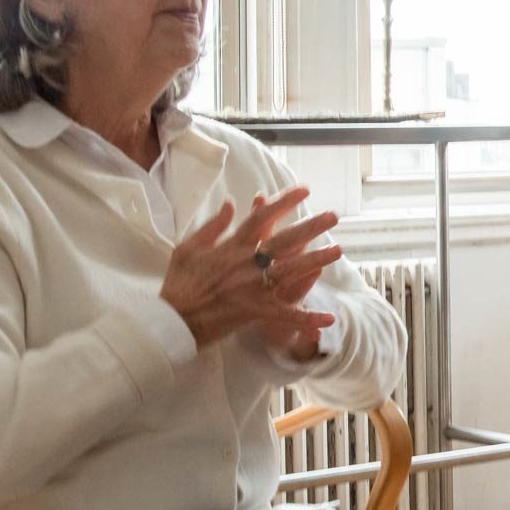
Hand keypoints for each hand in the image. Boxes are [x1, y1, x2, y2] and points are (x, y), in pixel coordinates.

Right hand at [159, 187, 343, 350]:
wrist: (170, 320)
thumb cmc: (178, 284)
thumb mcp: (188, 247)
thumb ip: (213, 225)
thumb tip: (232, 203)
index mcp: (231, 246)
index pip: (261, 217)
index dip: (284, 202)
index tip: (304, 190)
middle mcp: (246, 263)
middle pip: (284, 240)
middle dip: (310, 226)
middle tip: (333, 216)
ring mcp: (252, 287)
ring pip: (290, 271)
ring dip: (316, 260)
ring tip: (338, 250)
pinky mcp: (254, 312)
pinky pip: (286, 315)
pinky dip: (307, 318)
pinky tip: (329, 319)